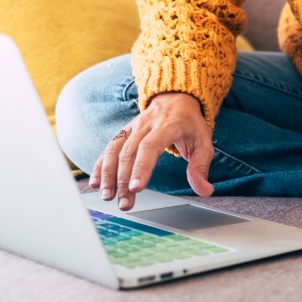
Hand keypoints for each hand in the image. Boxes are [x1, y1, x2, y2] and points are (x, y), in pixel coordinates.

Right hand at [89, 92, 214, 209]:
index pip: (150, 146)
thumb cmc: (190, 124)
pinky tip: (96, 184)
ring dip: (108, 174)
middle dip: (124, 180)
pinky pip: (109, 147)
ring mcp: (132, 127)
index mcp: (167, 125)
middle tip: (124, 203)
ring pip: (115, 149)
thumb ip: (200, 167)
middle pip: (130, 152)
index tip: (136, 188)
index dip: (142, 167)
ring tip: (107, 196)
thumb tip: (204, 190)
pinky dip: (100, 165)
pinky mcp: (124, 132)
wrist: (176, 98)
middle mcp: (146, 125)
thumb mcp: (203, 142)